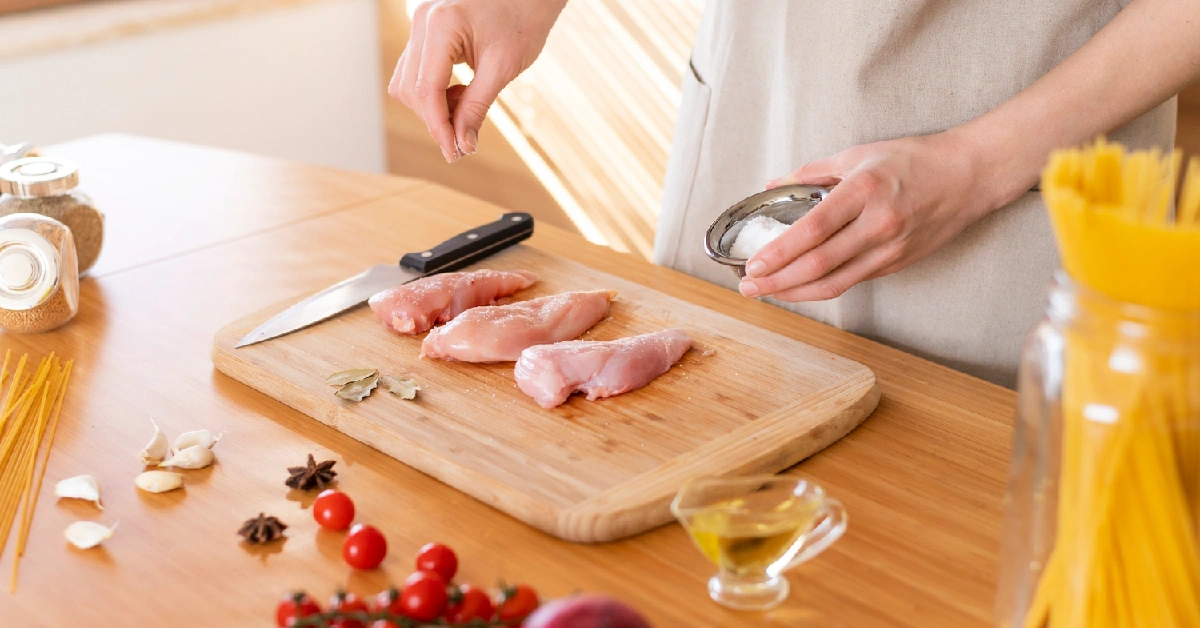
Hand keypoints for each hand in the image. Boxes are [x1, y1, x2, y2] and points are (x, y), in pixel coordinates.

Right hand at [389, 0, 565, 162]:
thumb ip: (477, 107)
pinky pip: (416, 70)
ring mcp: (420, 24)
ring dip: (433, 105)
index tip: (453, 153)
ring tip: (467, 103)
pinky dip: (435, 91)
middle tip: (465, 136)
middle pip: (409, 89)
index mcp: (442, 26)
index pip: (426, 89)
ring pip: (407, 82)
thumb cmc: (524, 20)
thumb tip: (462, 144)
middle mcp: (422, 21)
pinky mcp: (425, 31)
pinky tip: (462, 90)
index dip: (438, 127)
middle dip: (435, 118)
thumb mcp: (503, 68)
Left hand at [739, 130, 1008, 301]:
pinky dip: (820, 287)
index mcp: (864, 192)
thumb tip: (774, 183)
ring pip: (834, 282)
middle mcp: (877, 225)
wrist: (970, 175)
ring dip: (795, 292)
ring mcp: (889, 249)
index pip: (812, 230)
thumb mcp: (859, 155)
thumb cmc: (915, 160)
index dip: (779, 253)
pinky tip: (798, 287)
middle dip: (777, 280)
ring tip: (766, 292)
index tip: (752, 263)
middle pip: (818, 265)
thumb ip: (813, 172)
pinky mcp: (898, 264)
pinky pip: (851, 281)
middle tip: (748, 286)